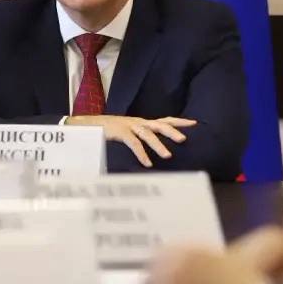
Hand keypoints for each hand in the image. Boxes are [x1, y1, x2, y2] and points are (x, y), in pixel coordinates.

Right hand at [67, 115, 195, 167]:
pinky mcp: (120, 132)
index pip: (165, 119)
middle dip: (172, 131)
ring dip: (158, 145)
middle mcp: (138, 122)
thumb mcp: (129, 132)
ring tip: (168, 156)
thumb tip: (155, 149)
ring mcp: (129, 126)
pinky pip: (133, 143)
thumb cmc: (111, 130)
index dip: (179, 121)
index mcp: (143, 122)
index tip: (194, 123)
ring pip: (147, 134)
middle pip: (159, 124)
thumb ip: (141, 138)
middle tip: (184, 140)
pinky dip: (141, 154)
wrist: (89, 124)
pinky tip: (147, 164)